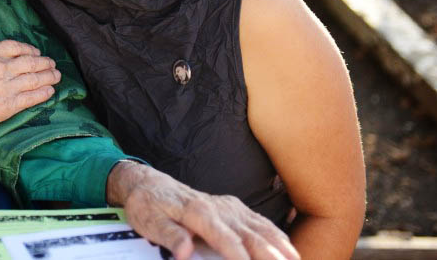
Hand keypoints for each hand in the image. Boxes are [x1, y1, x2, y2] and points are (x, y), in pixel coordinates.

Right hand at [0, 24, 60, 137]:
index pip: (15, 47)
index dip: (28, 49)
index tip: (35, 52)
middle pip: (30, 62)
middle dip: (44, 62)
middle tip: (52, 64)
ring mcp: (4, 87)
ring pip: (34, 79)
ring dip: (48, 77)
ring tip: (56, 76)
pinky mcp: (6, 106)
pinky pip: (31, 98)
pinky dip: (43, 94)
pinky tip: (50, 92)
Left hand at [107, 161, 298, 259]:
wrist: (148, 184)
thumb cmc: (147, 205)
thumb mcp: (148, 221)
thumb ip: (168, 235)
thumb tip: (184, 251)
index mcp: (197, 211)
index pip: (223, 237)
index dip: (238, 255)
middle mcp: (218, 207)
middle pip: (248, 233)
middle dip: (269, 253)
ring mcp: (228, 206)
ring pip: (259, 227)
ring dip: (279, 245)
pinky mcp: (232, 207)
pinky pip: (258, 221)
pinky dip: (276, 235)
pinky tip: (289, 248)